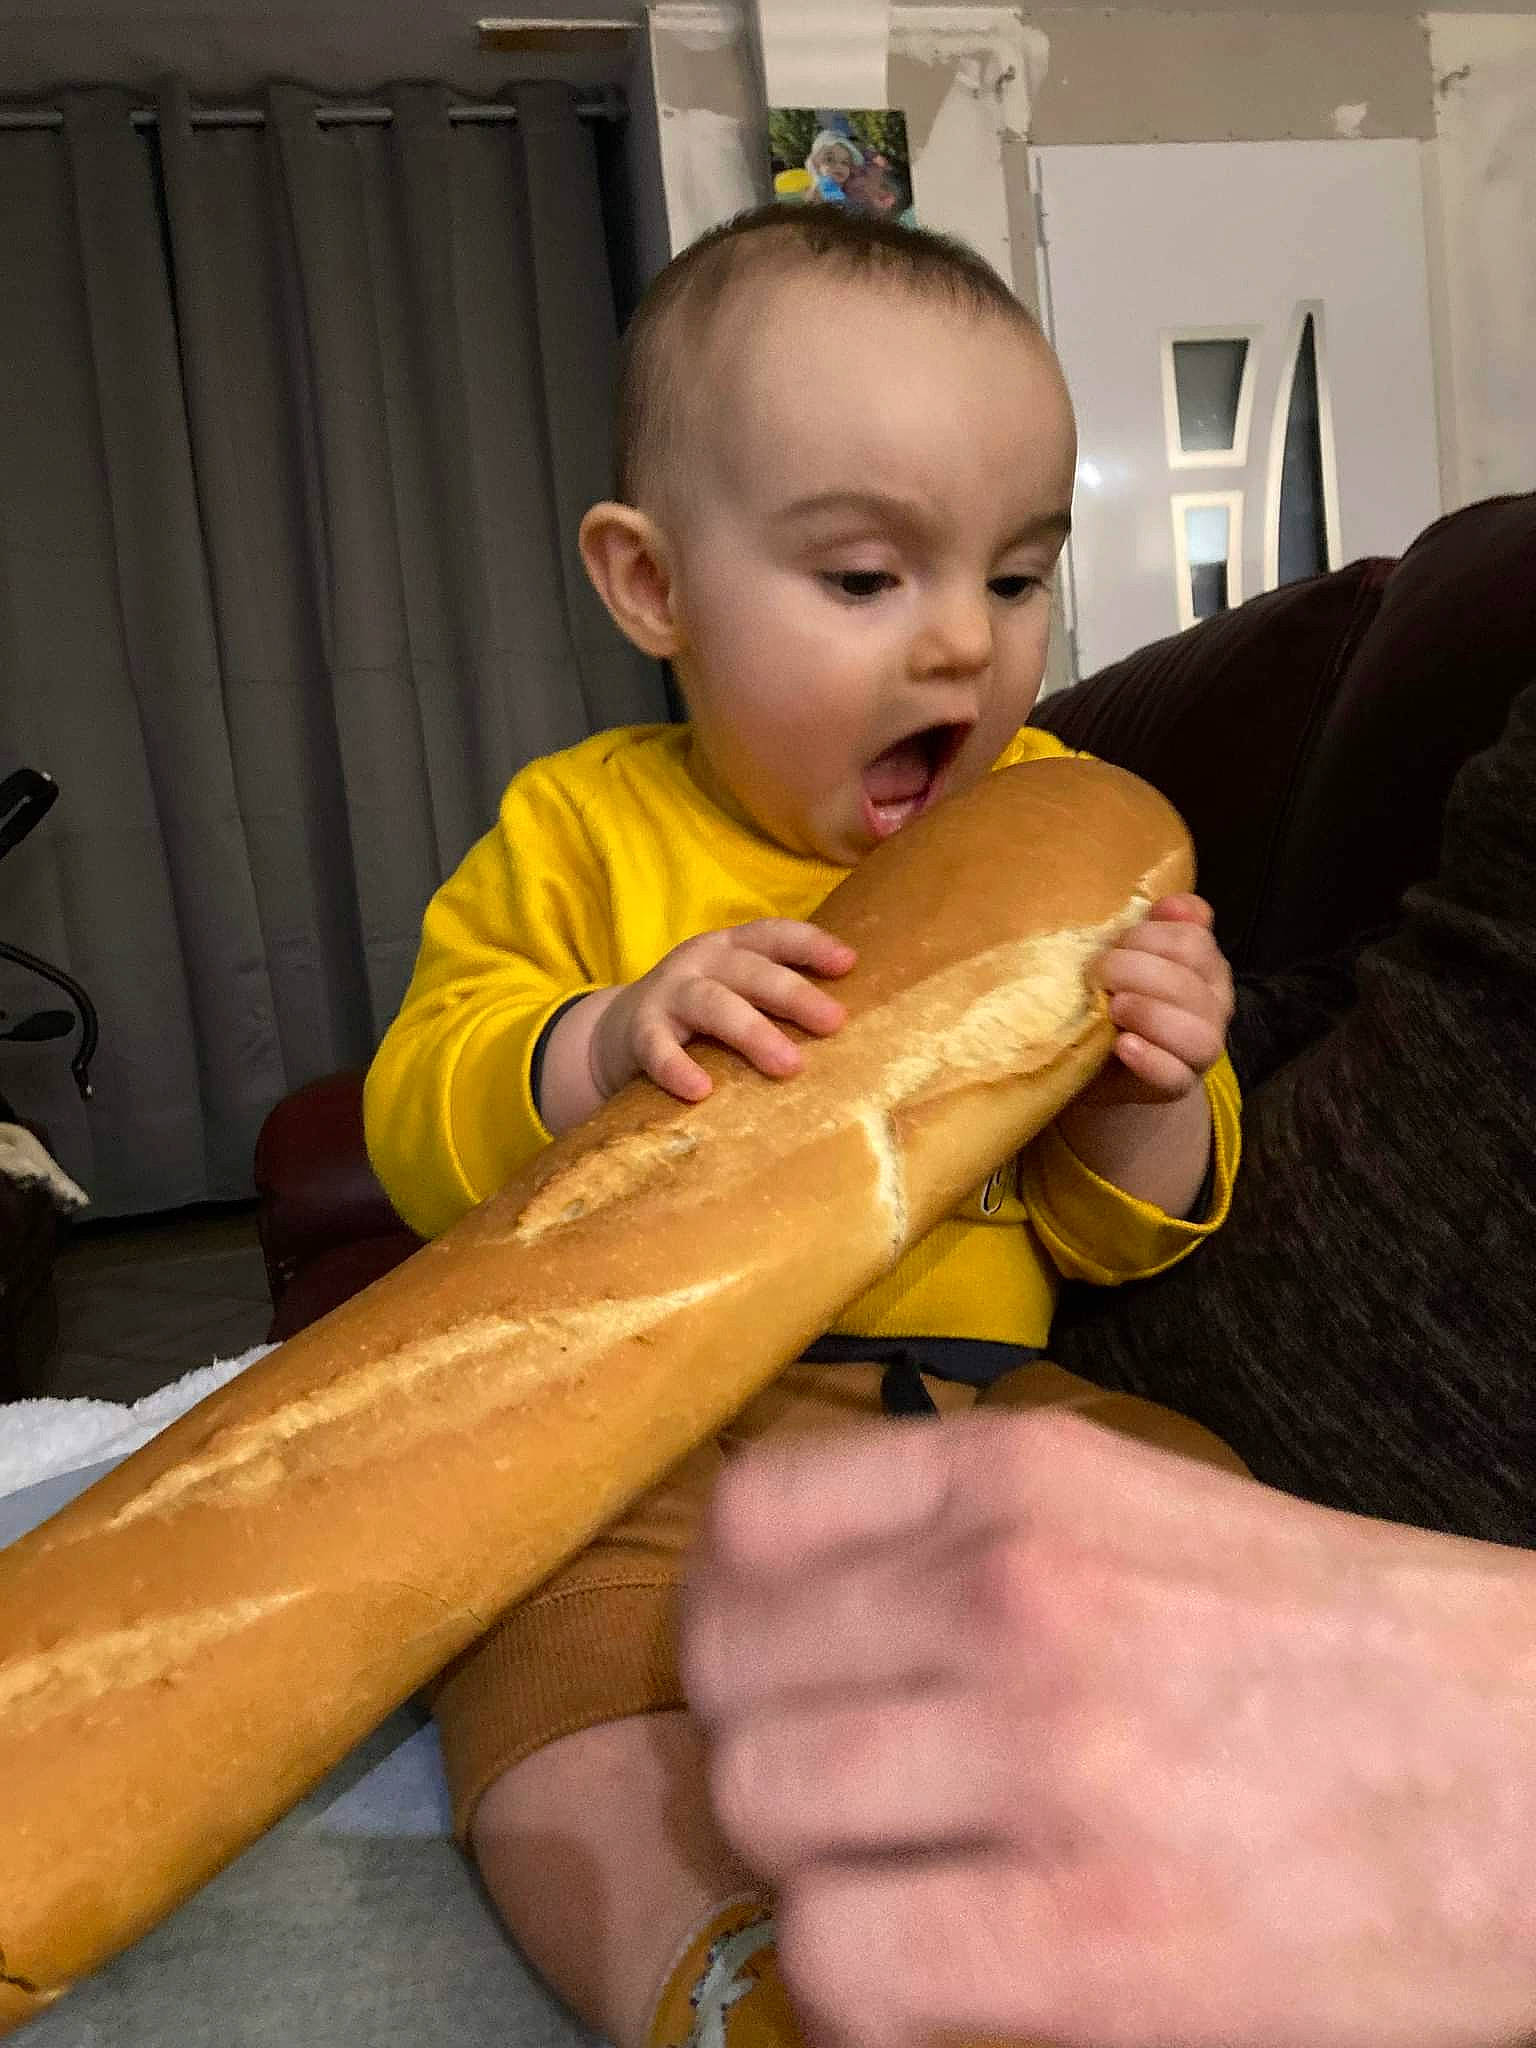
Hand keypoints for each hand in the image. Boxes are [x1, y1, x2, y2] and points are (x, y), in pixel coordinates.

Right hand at [591, 920, 855, 1104]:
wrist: (618, 1032)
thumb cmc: (702, 1015)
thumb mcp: (737, 990)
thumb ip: (777, 998)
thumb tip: (852, 1029)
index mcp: (732, 947)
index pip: (774, 935)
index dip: (811, 944)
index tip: (848, 964)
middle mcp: (702, 961)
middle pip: (752, 971)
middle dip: (795, 995)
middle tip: (835, 1022)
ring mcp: (668, 993)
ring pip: (714, 1005)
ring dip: (752, 1033)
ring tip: (789, 1066)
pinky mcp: (639, 1031)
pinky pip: (658, 1048)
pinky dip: (677, 1067)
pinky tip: (701, 1091)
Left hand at [683, 1413, 1535, 2047]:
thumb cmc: (1337, 1648)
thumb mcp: (1144, 1511)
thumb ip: (966, 1539)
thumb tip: (795, 1614)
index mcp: (1026, 1474)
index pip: (748, 1521)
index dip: (731, 1612)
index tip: (768, 1668)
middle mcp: (1012, 1592)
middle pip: (729, 1681)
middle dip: (762, 1746)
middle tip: (836, 1796)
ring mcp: (1043, 1762)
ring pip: (763, 1815)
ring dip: (806, 1867)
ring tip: (888, 1885)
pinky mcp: (1087, 1947)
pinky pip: (841, 1967)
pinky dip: (857, 1988)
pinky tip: (932, 1977)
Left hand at [1093, 892, 1232, 1101]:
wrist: (1103, 1061)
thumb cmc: (1116, 997)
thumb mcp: (1129, 955)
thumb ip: (1153, 925)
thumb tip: (1173, 905)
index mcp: (1206, 965)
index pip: (1194, 940)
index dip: (1149, 937)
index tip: (1114, 942)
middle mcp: (1215, 1005)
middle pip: (1188, 982)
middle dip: (1136, 972)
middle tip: (1099, 975)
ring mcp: (1203, 1048)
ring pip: (1196, 1032)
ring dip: (1148, 1014)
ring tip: (1112, 1008)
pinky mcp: (1180, 1084)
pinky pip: (1176, 1075)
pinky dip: (1149, 1059)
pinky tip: (1122, 1045)